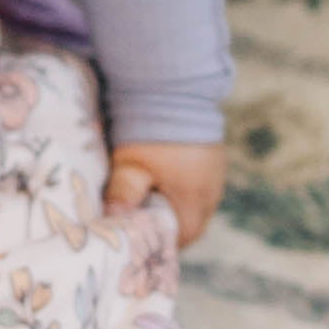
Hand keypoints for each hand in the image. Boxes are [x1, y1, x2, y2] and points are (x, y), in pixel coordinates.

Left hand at [104, 141, 226, 249]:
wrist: (173, 87)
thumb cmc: (151, 132)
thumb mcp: (130, 166)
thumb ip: (123, 195)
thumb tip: (113, 220)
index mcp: (196, 198)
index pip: (183, 237)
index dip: (160, 241)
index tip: (139, 240)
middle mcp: (212, 190)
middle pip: (190, 223)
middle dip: (165, 226)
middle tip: (139, 224)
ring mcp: (215, 174)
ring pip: (194, 205)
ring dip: (172, 207)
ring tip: (146, 202)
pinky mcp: (212, 159)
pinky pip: (197, 187)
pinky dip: (179, 190)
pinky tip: (159, 181)